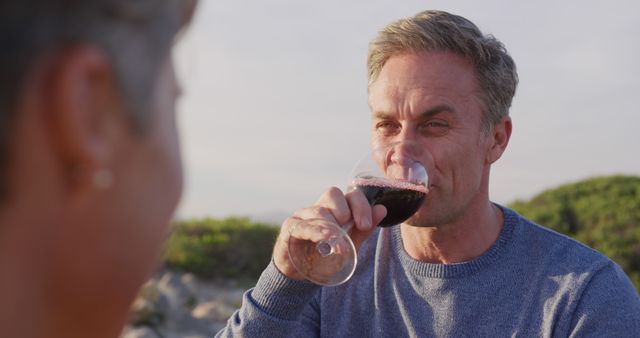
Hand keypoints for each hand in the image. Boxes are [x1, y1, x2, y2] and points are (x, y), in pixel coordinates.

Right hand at [272, 186, 386, 280]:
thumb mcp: (349, 244)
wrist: (301, 275)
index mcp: (335, 209)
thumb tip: (382, 209)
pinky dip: (315, 232)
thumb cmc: (325, 256)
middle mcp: (319, 207)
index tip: (366, 224)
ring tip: (341, 243)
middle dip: (348, 208)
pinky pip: (302, 225)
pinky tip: (324, 240)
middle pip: (332, 193)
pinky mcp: (290, 228)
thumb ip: (364, 228)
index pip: (349, 195)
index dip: (361, 206)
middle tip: (358, 227)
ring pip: (318, 210)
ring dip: (333, 225)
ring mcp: (302, 216)